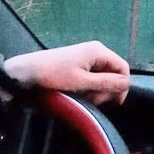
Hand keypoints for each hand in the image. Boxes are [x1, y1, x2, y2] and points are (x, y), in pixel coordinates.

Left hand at [4, 41, 129, 104]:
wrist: (28, 71)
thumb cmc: (53, 75)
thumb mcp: (82, 82)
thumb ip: (106, 83)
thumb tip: (126, 84)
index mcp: (98, 51)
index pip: (122, 68)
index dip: (122, 86)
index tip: (115, 103)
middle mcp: (95, 51)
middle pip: (113, 73)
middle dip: (107, 89)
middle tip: (94, 101)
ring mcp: (87, 57)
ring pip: (103, 77)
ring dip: (97, 90)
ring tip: (84, 97)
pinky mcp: (79, 64)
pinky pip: (92, 77)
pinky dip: (89, 87)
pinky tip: (79, 93)